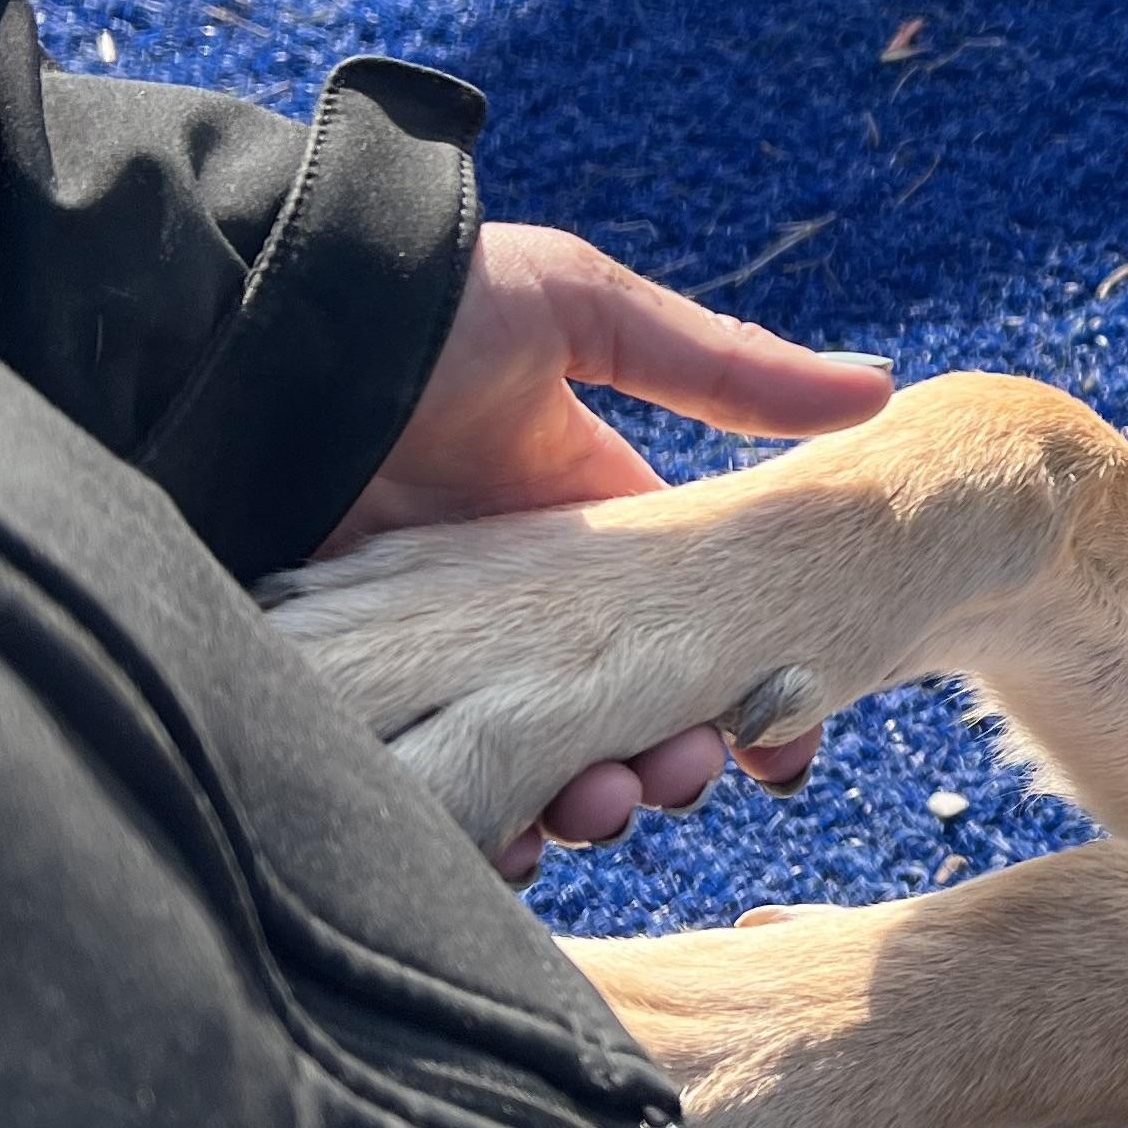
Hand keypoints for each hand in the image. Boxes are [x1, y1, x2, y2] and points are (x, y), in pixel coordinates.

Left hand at [326, 222, 893, 880]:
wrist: (246, 308)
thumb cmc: (425, 296)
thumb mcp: (588, 313)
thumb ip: (726, 370)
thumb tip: (880, 385)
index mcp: (566, 527)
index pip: (675, 637)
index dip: (735, 694)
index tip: (783, 741)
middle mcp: (498, 606)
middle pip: (609, 720)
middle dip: (660, 762)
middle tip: (685, 773)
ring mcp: (418, 652)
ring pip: (519, 768)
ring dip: (577, 798)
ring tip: (601, 802)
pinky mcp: (338, 688)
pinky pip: (416, 787)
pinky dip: (464, 820)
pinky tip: (499, 830)